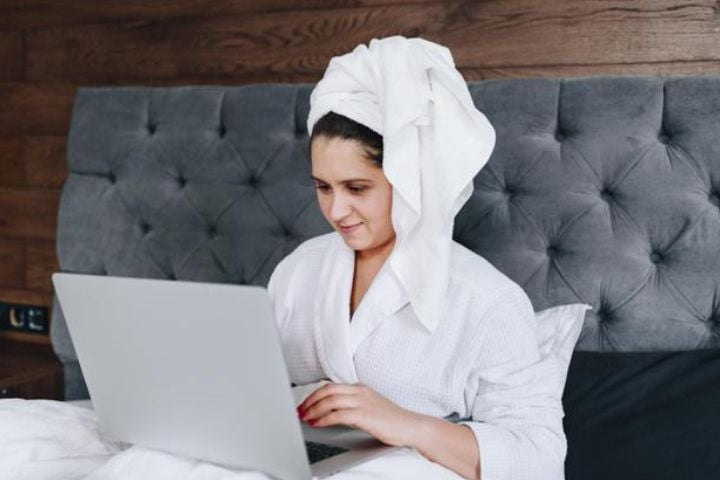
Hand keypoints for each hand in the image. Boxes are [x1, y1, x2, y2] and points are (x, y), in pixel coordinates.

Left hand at [296, 382, 422, 446]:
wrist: (410, 426)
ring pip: (330, 401)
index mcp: (360, 388)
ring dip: (314, 410)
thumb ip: (351, 405)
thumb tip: (330, 413)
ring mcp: (362, 402)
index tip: (304, 404)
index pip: (330, 386)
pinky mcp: (365, 415)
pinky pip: (338, 415)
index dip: (314, 395)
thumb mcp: (368, 407)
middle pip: (327, 391)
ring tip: (305, 418)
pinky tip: (318, 424)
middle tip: (300, 411)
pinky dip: (324, 419)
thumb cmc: (391, 420)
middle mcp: (360, 392)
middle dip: (310, 401)